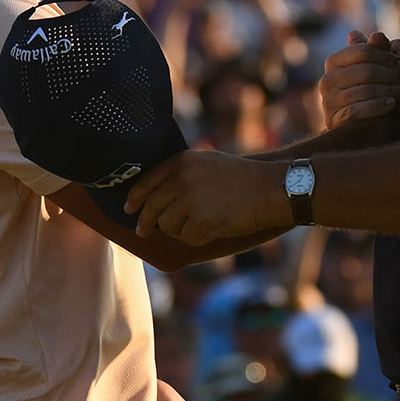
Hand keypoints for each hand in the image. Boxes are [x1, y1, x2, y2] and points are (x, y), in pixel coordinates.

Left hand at [125, 151, 281, 244]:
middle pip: (151, 208)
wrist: (270, 189)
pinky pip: (187, 238)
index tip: (129, 208)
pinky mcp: (201, 222)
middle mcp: (181, 179)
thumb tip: (155, 195)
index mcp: (180, 162)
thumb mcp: (206, 162)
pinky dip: (198, 238)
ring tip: (201, 222)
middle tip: (142, 231)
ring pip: (167, 226)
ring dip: (180, 229)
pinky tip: (214, 228)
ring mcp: (190, 201)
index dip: (135, 198)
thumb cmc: (241, 177)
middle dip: (145, 223)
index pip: (146, 182)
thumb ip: (181, 173)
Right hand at [319, 30, 399, 128]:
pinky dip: (377, 106)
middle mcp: (327, 80)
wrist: (370, 126)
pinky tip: (392, 104)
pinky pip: (356, 110)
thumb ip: (378, 51)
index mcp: (335, 62)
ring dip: (390, 90)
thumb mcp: (380, 68)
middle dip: (392, 75)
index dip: (387, 56)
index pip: (363, 51)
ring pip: (364, 90)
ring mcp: (328, 101)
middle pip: (365, 71)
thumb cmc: (378, 91)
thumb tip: (377, 36)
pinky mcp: (332, 120)